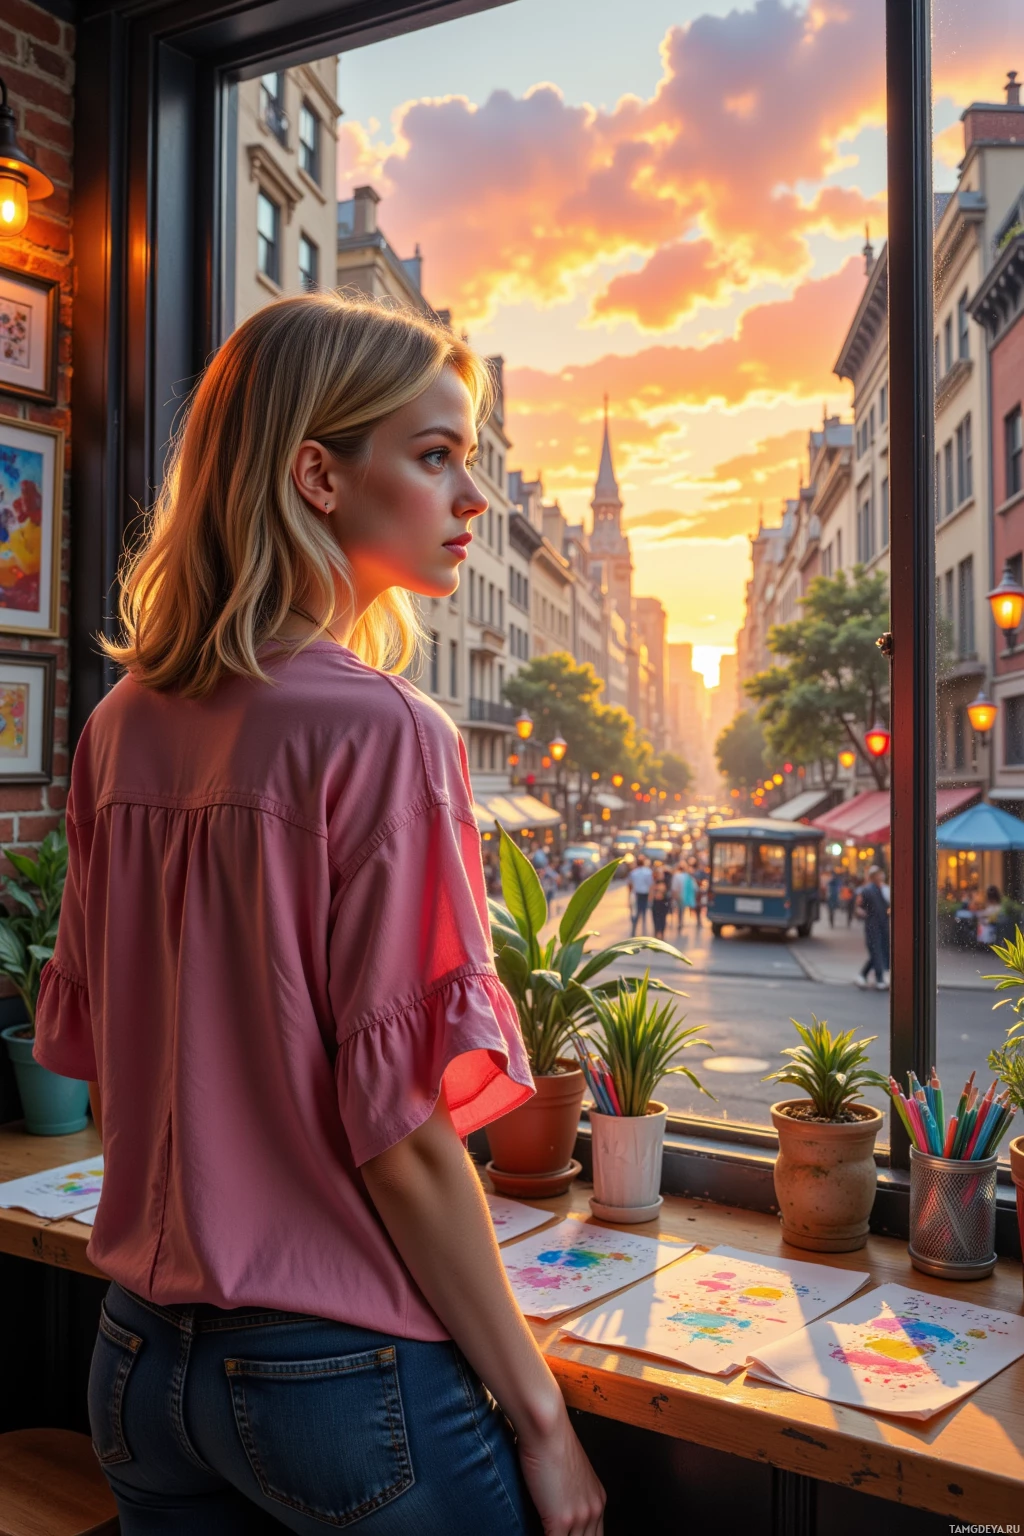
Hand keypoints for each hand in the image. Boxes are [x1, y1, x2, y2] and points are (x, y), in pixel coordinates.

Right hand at [516, 1408, 604, 1535]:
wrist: (547, 1427)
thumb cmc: (552, 1441)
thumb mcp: (569, 1472)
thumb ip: (569, 1494)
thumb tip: (555, 1505)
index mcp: (597, 1499)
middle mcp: (594, 1510)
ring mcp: (579, 1517)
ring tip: (543, 1533)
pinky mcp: (561, 1520)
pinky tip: (531, 1535)